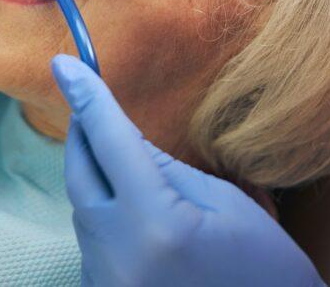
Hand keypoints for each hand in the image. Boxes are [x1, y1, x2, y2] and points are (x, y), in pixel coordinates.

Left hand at [51, 55, 324, 286]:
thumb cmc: (265, 271)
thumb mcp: (227, 204)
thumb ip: (167, 168)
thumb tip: (122, 137)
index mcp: (157, 222)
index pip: (111, 141)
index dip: (86, 97)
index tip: (63, 64)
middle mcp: (117, 255)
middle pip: (80, 176)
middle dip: (82, 136)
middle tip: (88, 104)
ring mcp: (104, 283)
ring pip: (82, 212)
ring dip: (97, 183)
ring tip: (127, 168)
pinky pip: (92, 246)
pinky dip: (105, 221)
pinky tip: (134, 217)